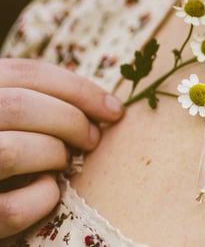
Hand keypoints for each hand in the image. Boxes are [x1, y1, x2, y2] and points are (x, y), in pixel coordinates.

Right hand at [0, 58, 123, 237]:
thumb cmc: (13, 157)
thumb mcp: (17, 117)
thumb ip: (41, 105)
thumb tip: (104, 106)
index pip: (27, 73)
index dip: (79, 89)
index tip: (115, 109)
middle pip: (19, 106)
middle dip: (72, 122)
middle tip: (94, 140)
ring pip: (11, 152)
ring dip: (54, 155)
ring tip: (65, 162)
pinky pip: (12, 208)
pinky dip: (43, 199)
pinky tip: (49, 191)